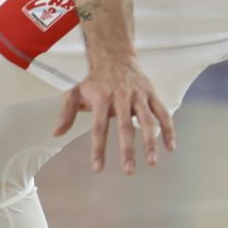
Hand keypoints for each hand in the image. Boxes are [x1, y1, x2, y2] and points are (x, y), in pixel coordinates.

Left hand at [53, 56, 175, 174]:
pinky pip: (163, 113)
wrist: (114, 57)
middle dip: (128, 150)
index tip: (98, 168)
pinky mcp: (151, 95)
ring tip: (152, 162)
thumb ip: (66, 113)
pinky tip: (171, 147)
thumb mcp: (75, 92)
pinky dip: (169, 130)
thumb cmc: (94, 80)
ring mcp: (138, 97)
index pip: (99, 127)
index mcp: (101, 99)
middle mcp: (121, 97)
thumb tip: (56, 133)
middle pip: (125, 127)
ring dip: (151, 142)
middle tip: (129, 171)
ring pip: (147, 121)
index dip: (98, 149)